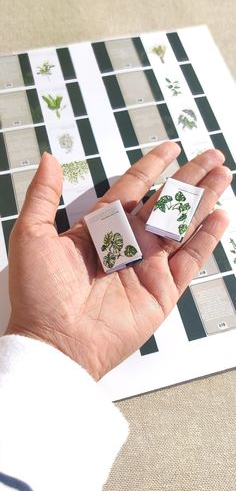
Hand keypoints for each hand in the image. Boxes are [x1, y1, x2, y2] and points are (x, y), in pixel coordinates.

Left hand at [6, 142, 231, 379]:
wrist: (55, 342)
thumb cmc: (38, 294)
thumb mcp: (32, 235)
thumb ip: (44, 194)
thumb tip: (48, 158)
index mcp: (99, 228)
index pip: (133, 188)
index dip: (152, 166)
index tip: (170, 148)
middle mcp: (127, 244)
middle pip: (165, 202)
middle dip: (189, 178)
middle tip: (212, 156)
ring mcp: (147, 266)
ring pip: (182, 225)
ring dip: (204, 200)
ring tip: (223, 176)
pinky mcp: (162, 290)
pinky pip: (189, 259)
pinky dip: (206, 238)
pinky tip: (220, 216)